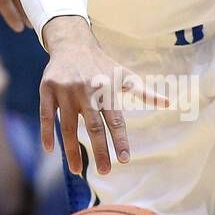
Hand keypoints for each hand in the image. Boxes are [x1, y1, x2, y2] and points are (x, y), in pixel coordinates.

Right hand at [40, 18, 169, 175]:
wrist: (73, 43)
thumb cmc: (102, 65)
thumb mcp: (125, 75)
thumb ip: (144, 92)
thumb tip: (168, 103)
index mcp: (107, 90)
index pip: (115, 120)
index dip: (120, 140)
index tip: (125, 159)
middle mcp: (87, 91)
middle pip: (93, 126)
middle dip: (99, 150)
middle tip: (105, 172)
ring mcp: (65, 90)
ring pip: (67, 126)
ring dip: (72, 150)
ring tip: (77, 171)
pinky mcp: (47, 89)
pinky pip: (46, 115)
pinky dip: (47, 133)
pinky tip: (50, 151)